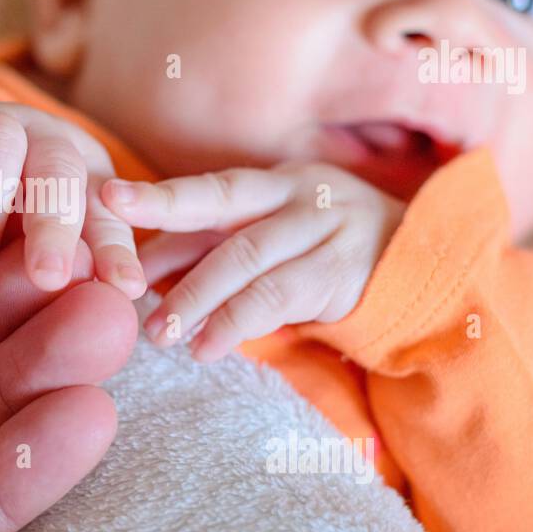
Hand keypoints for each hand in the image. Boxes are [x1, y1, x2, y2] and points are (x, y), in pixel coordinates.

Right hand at [0, 97, 145, 297]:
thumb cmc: (20, 215)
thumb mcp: (59, 240)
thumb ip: (85, 265)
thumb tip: (124, 296)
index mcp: (86, 172)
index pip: (108, 213)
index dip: (115, 249)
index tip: (125, 289)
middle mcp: (41, 141)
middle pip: (58, 167)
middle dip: (54, 222)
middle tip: (48, 276)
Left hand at [101, 161, 404, 361]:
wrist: (427, 268)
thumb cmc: (328, 253)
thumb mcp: (270, 238)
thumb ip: (209, 247)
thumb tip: (136, 267)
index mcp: (273, 183)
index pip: (207, 188)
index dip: (156, 195)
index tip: (105, 199)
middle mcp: (299, 195)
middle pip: (222, 211)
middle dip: (165, 242)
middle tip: (119, 282)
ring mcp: (326, 230)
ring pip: (247, 258)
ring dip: (198, 297)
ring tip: (161, 333)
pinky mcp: (344, 273)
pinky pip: (279, 297)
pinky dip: (236, 323)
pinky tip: (208, 348)